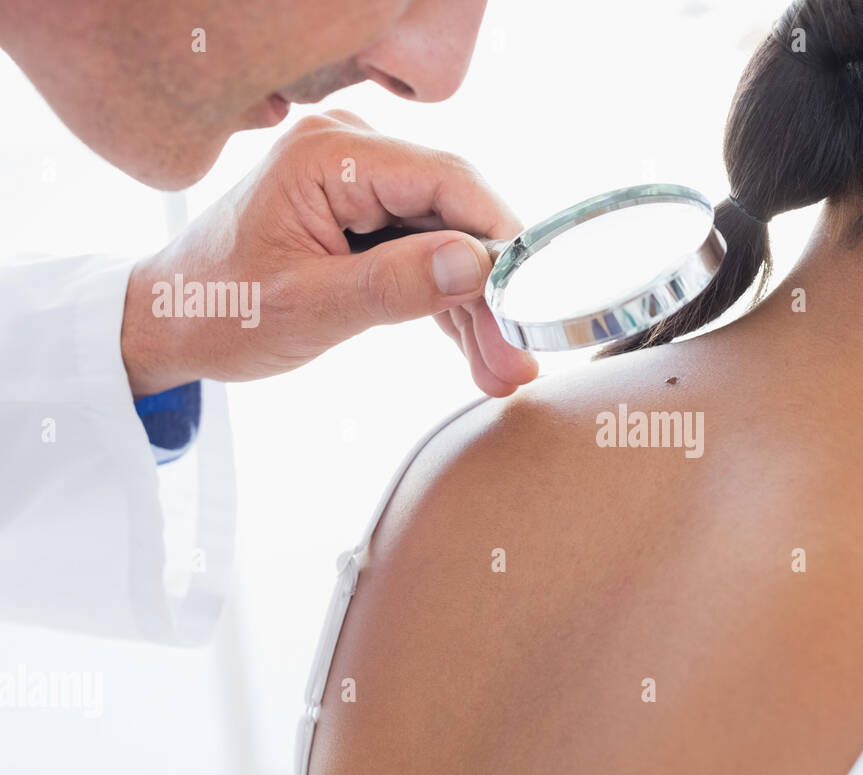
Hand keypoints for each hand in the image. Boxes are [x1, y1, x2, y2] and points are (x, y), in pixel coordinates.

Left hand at [121, 110, 537, 397]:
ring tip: (500, 372)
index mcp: (328, 156)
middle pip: (454, 215)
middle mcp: (350, 152)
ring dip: (474, 308)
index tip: (529, 302)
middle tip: (515, 360)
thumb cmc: (219, 310)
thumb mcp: (308, 308)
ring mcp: (358, 182)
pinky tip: (475, 352)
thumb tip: (476, 267)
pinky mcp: (364, 214)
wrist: (171, 322)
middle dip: (488, 292)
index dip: (499, 238)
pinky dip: (447, 303)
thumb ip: (394, 285)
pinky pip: (424, 252)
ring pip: (447, 241)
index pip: (446, 181)